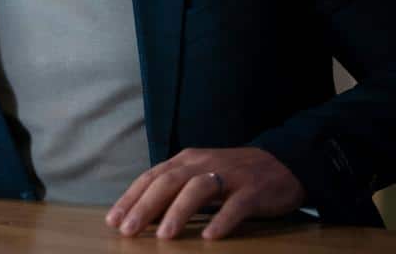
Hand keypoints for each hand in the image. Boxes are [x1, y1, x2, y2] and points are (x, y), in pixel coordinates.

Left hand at [105, 147, 304, 239]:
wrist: (282, 163)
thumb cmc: (232, 174)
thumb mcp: (199, 175)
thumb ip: (174, 190)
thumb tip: (143, 215)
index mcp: (187, 160)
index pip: (152, 176)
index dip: (131, 198)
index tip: (113, 220)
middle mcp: (203, 163)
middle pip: (169, 181)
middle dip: (145, 206)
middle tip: (129, 230)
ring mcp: (229, 175)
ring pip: (199, 189)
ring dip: (179, 212)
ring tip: (165, 236)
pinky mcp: (253, 189)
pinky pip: (236, 205)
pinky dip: (222, 220)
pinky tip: (210, 236)